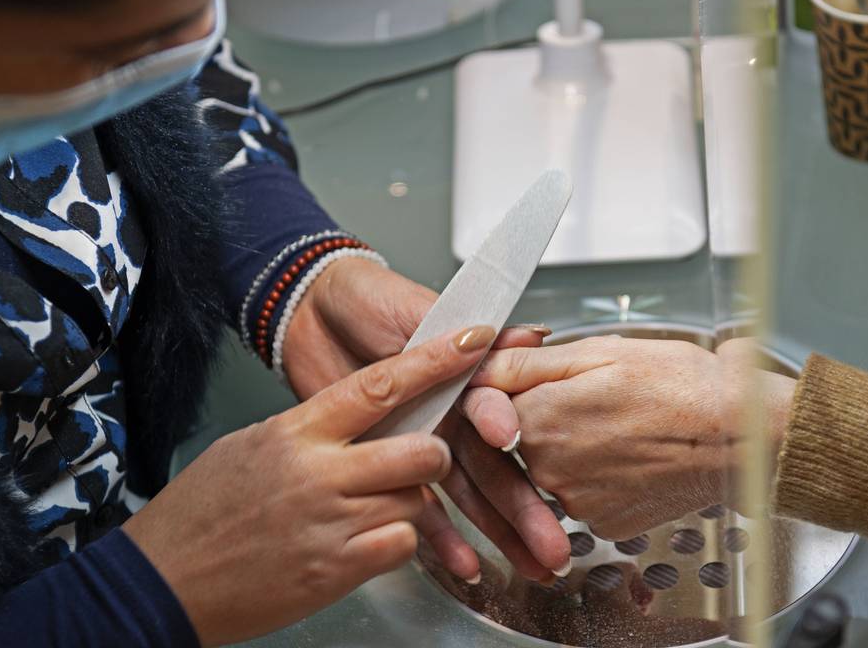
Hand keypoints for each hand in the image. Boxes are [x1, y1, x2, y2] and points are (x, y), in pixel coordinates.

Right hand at [122, 326, 494, 646]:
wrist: (161, 580)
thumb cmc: (199, 514)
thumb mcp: (249, 447)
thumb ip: (306, 432)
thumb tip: (352, 421)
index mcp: (296, 431)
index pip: (380, 385)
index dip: (434, 362)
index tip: (471, 342)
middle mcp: (318, 473)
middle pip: (419, 448)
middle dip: (434, 456)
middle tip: (422, 463)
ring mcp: (329, 523)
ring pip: (416, 500)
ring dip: (411, 504)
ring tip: (377, 510)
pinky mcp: (335, 570)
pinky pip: (401, 546)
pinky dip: (398, 544)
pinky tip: (367, 543)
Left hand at [282, 258, 570, 581]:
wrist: (311, 313)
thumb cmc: (369, 301)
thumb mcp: (418, 308)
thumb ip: (467, 333)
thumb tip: (530, 335)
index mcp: (467, 377)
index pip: (496, 407)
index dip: (508, 424)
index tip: (508, 438)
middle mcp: (453, 415)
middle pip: (498, 465)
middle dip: (528, 506)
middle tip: (555, 543)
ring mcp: (425, 443)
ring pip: (469, 494)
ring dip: (500, 532)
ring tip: (532, 564)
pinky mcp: (392, 468)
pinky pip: (420, 509)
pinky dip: (443, 540)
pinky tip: (468, 566)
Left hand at [469, 337, 795, 539]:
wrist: (738, 437)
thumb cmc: (679, 386)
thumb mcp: (597, 352)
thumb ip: (525, 363)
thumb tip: (477, 365)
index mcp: (538, 419)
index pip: (483, 408)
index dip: (502, 391)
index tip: (527, 382)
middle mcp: (547, 469)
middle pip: (514, 442)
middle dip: (539, 419)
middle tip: (591, 399)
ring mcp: (575, 503)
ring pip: (547, 470)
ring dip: (568, 449)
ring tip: (618, 425)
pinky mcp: (602, 524)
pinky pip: (580, 496)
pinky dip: (595, 477)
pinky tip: (628, 454)